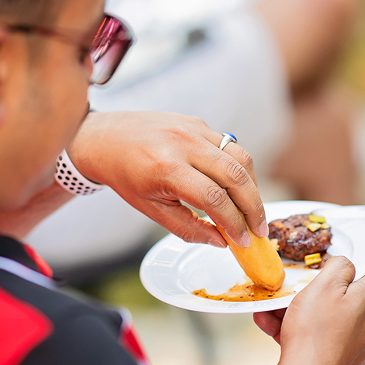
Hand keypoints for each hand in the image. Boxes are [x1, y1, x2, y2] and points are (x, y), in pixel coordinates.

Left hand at [67, 111, 268, 247]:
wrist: (105, 139)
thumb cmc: (125, 176)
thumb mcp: (151, 210)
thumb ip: (188, 228)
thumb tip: (221, 241)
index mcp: (167, 168)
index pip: (215, 198)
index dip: (234, 223)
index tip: (243, 241)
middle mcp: (183, 144)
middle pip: (236, 176)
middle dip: (254, 207)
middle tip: (259, 229)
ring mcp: (193, 129)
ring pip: (240, 158)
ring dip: (253, 187)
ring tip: (253, 211)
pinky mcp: (198, 123)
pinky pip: (230, 146)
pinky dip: (240, 169)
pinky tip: (238, 189)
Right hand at [257, 258, 364, 364]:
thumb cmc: (314, 332)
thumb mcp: (325, 285)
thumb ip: (340, 266)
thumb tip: (345, 264)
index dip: (351, 263)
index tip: (328, 262)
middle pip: (341, 296)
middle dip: (311, 290)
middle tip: (291, 289)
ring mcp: (354, 344)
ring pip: (323, 317)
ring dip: (296, 311)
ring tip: (270, 313)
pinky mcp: (337, 360)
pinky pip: (316, 337)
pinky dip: (296, 331)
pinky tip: (272, 330)